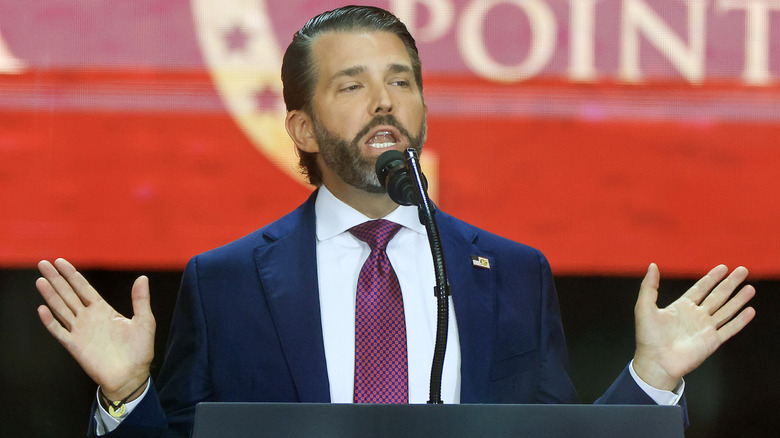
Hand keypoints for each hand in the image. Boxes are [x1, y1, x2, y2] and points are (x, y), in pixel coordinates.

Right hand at [35, 258, 155, 400]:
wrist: (131, 376)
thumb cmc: (139, 350)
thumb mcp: (144, 321)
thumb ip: (141, 300)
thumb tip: (142, 278)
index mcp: (103, 310)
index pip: (84, 288)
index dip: (72, 275)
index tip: (60, 261)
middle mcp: (89, 318)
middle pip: (69, 294)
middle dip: (57, 279)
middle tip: (43, 264)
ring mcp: (80, 331)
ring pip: (61, 309)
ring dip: (51, 295)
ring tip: (40, 280)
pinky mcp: (75, 346)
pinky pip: (59, 331)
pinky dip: (50, 321)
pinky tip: (42, 309)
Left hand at [633, 263, 755, 390]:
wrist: (656, 362)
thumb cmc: (648, 336)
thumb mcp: (644, 307)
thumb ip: (649, 286)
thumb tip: (652, 265)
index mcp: (681, 307)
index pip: (700, 288)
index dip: (712, 278)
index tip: (723, 267)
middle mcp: (696, 316)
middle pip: (717, 296)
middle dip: (730, 283)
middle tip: (743, 270)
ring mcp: (705, 328)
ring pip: (726, 310)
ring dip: (738, 299)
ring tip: (750, 288)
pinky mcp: (712, 342)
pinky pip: (729, 329)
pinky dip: (740, 321)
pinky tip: (750, 311)